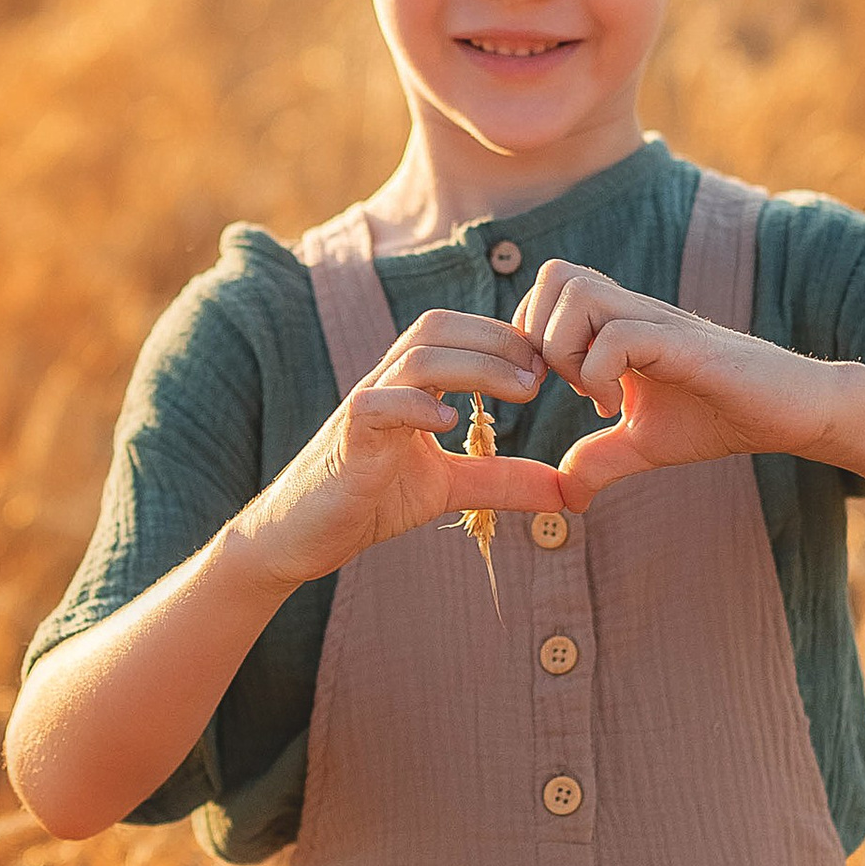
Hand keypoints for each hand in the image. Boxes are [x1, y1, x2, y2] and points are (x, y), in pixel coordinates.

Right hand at [238, 310, 564, 586]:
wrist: (300, 537)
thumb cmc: (368, 501)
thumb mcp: (448, 487)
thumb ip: (500, 480)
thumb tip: (564, 490)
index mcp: (410, 386)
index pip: (458, 334)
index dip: (506, 339)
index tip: (553, 366)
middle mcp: (387, 383)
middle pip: (439, 328)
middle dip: (498, 339)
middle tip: (546, 371)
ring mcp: (364, 407)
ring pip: (417, 358)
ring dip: (476, 366)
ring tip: (523, 391)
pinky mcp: (347, 440)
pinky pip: (377, 406)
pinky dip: (415, 407)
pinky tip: (449, 425)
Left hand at [510, 262, 818, 503]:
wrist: (790, 412)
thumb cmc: (721, 417)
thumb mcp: (646, 444)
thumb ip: (601, 459)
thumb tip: (564, 495)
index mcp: (617, 323)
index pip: (547, 289)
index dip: (532, 334)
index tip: (554, 387)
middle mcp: (632, 311)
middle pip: (554, 275)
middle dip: (540, 336)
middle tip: (565, 388)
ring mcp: (657, 322)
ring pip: (579, 293)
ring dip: (568, 351)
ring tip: (593, 397)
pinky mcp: (683, 343)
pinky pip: (618, 335)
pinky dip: (600, 374)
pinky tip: (617, 408)